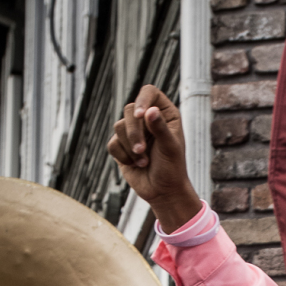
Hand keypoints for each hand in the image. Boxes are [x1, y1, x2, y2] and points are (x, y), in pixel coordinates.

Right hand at [107, 86, 202, 231]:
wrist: (163, 192)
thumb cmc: (172, 169)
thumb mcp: (170, 148)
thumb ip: (161, 129)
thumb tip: (150, 111)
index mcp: (164, 114)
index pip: (149, 93)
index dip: (142, 100)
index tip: (140, 115)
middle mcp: (147, 119)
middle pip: (130, 110)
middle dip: (134, 133)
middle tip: (142, 151)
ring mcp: (133, 131)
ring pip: (119, 126)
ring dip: (130, 147)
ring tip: (144, 162)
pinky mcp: (122, 145)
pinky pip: (113, 143)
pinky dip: (123, 156)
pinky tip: (135, 165)